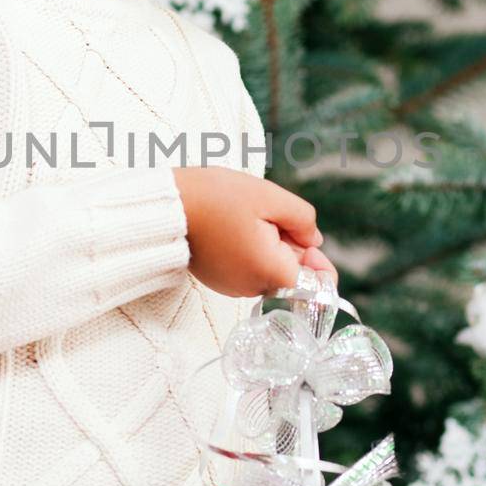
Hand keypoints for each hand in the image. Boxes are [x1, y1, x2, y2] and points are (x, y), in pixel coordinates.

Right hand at [173, 166, 332, 297]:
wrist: (166, 207)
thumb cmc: (215, 197)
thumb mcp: (269, 197)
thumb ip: (303, 220)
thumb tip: (314, 241)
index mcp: (271, 272)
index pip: (316, 283)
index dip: (319, 260)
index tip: (304, 234)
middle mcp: (253, 288)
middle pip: (291, 272)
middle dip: (289, 244)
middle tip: (266, 215)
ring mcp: (234, 286)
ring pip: (269, 268)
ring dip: (268, 245)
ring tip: (245, 218)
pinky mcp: (220, 280)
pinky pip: (248, 267)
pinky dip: (249, 249)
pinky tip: (232, 227)